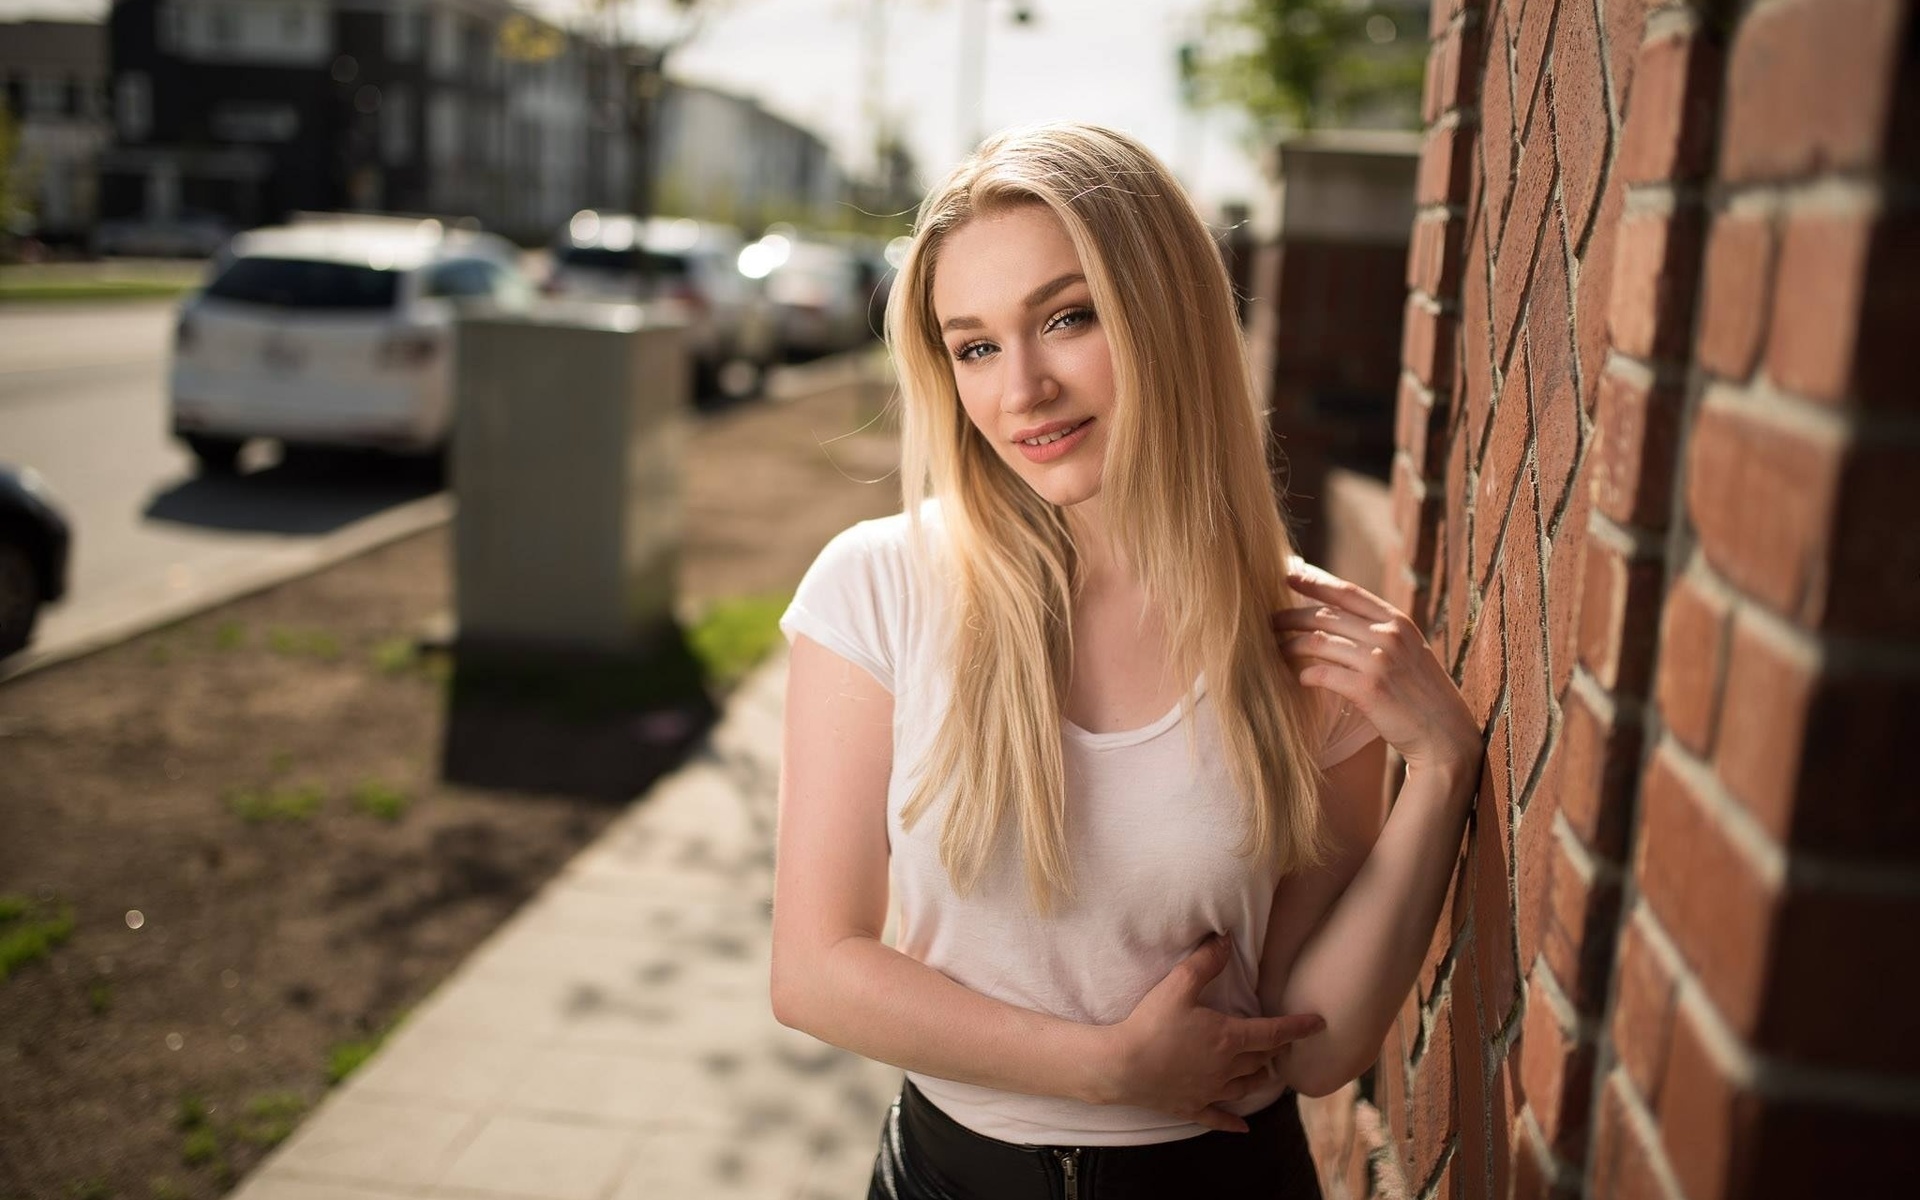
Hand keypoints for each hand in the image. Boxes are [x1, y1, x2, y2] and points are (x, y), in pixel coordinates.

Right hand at [1100, 935, 1324, 1132]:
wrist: (1120, 1066)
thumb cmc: (1150, 1024)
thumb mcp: (1177, 986)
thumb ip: (1204, 962)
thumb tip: (1226, 940)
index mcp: (1228, 1038)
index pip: (1273, 1032)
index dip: (1297, 1027)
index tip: (1319, 1023)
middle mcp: (1226, 1068)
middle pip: (1262, 1060)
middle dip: (1275, 1050)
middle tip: (1282, 1042)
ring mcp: (1210, 1091)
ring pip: (1247, 1087)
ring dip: (1261, 1079)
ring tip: (1268, 1073)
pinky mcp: (1191, 1107)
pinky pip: (1219, 1118)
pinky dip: (1233, 1122)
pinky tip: (1244, 1127)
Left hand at [1274, 560, 1481, 776]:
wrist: (1445, 736)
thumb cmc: (1421, 695)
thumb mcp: (1408, 652)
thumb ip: (1380, 633)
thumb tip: (1339, 617)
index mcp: (1398, 621)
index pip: (1348, 592)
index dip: (1315, 581)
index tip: (1289, 574)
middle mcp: (1389, 636)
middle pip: (1326, 615)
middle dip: (1291, 615)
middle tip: (1268, 620)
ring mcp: (1379, 661)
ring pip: (1318, 642)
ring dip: (1290, 645)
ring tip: (1274, 649)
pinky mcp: (1368, 689)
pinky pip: (1322, 674)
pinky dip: (1305, 675)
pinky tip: (1299, 678)